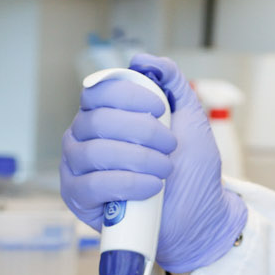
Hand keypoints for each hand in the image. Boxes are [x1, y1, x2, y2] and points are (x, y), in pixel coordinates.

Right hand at [59, 52, 246, 273]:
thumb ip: (171, 84)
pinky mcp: (77, 198)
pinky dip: (127, 183)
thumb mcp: (190, 119)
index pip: (99, 90)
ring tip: (164, 169)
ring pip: (94, 151)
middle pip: (98, 119)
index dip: (129, 96)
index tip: (160, 110)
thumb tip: (142, 59)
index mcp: (106, 113)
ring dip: (138, 158)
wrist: (197, 214)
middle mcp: (84, 136)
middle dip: (142, 131)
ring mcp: (77, 167)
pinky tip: (151, 187)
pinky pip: (92, 184)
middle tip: (169, 146)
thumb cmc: (191, 169)